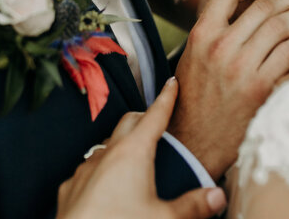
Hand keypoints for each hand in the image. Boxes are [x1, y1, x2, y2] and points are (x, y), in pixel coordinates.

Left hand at [57, 77, 226, 218]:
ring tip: (136, 158)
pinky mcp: (71, 187)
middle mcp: (107, 153)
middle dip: (144, 117)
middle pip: (129, 122)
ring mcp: (85, 169)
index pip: (155, 115)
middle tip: (158, 121)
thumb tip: (218, 196)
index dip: (166, 98)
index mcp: (133, 153)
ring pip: (107, 145)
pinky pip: (90, 168)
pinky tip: (110, 186)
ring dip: (122, 144)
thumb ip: (193, 206)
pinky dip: (104, 168)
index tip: (171, 83)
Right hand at [169, 0, 288, 179]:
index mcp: (201, 34)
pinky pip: (288, 54)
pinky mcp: (260, 89)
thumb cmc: (193, 91)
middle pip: (263, 7)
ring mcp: (241, 68)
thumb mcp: (192, 50)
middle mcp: (221, 48)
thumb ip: (205, 17)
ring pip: (280, 27)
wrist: (194, 139)